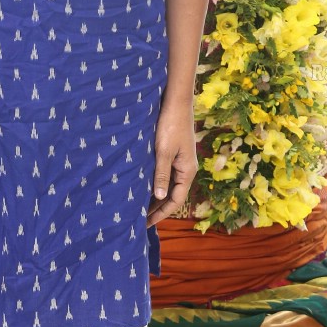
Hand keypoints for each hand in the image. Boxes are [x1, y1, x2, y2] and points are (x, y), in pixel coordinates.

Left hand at [146, 97, 197, 227]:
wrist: (175, 102)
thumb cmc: (170, 125)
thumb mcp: (164, 151)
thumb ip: (161, 174)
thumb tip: (158, 197)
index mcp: (187, 171)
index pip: (175, 201)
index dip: (161, 213)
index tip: (146, 223)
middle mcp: (185, 169)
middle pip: (172, 196)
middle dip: (157, 208)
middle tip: (139, 220)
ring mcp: (180, 162)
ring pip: (168, 186)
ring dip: (155, 197)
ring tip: (139, 208)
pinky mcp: (174, 155)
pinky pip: (165, 175)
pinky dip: (155, 184)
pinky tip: (143, 187)